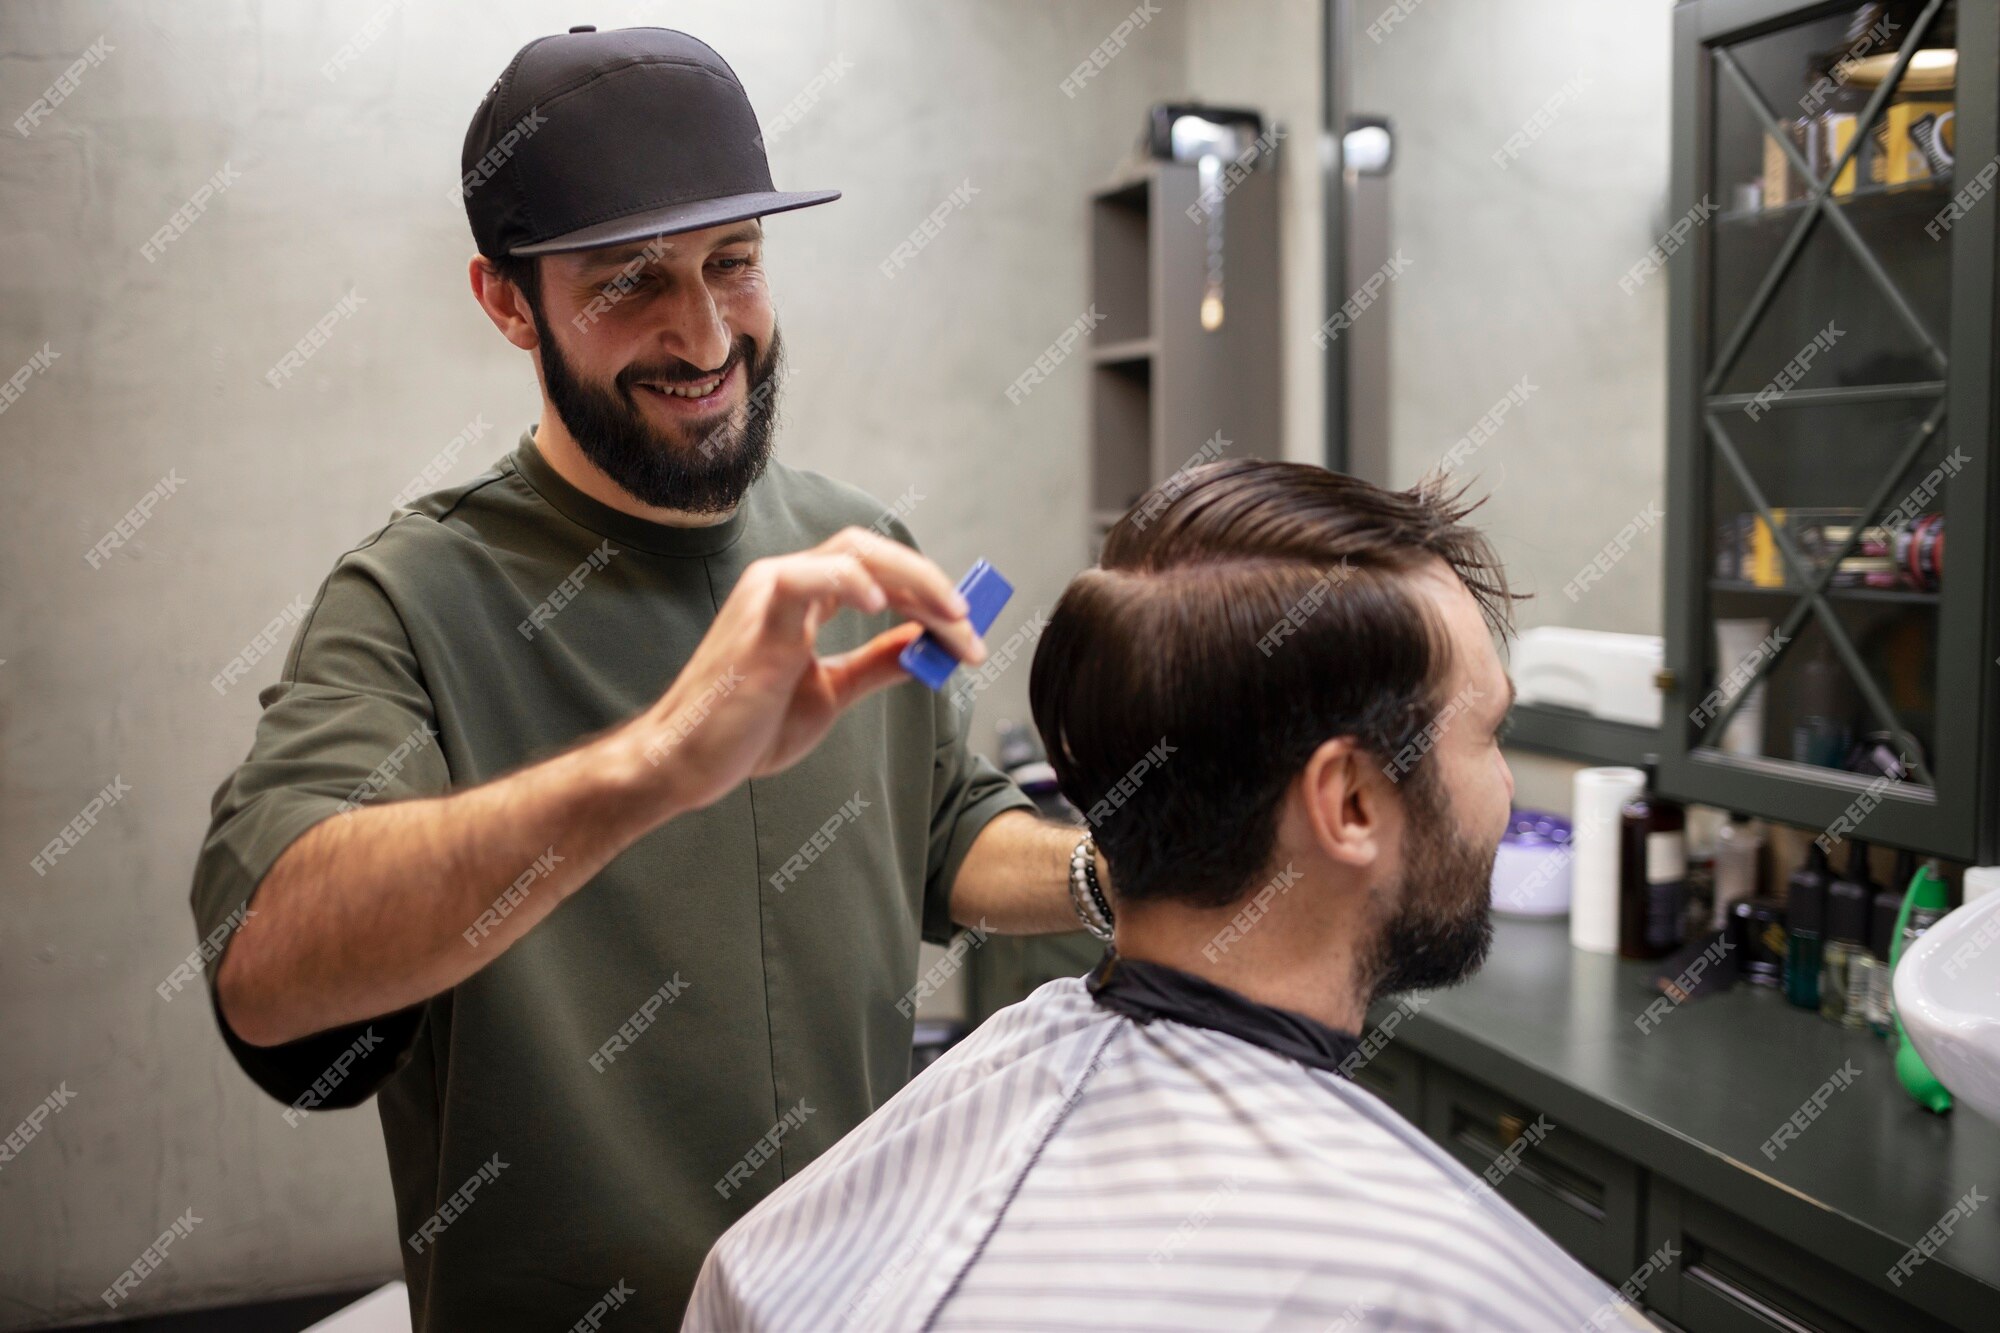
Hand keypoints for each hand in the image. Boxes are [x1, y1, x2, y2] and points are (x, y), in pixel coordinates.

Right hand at [625, 527, 985, 812]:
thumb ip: (875, 664)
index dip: (928, 597)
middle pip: (873, 552)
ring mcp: (770, 592)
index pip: (879, 574)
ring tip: (949, 619)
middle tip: (968, 622)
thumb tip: (924, 643)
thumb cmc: (746, 729)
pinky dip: (852, 581)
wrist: (688, 763)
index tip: (967, 636)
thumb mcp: (831, 693)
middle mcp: (787, 583)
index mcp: (804, 598)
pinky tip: (882, 606)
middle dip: (930, 584)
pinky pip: (809, 577)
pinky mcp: (758, 615)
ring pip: (854, 554)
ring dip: (914, 582)